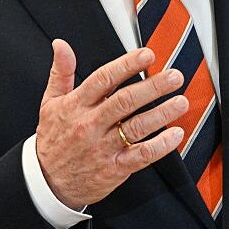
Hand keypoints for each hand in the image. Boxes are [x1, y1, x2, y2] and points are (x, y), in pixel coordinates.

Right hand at [35, 39, 188, 209]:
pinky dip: (160, 146)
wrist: (48, 182)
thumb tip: (61, 45)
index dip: (127, 65)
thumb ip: (61, 71)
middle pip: (125, 101)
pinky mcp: (114, 168)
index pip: (103, 79)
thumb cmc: (53, 139)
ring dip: (162, 114)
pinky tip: (175, 135)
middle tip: (174, 77)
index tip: (147, 55)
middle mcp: (91, 124)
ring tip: (181, 102)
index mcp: (77, 105)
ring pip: (137, 127)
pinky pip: (141, 155)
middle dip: (153, 87)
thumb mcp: (50, 102)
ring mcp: (103, 147)